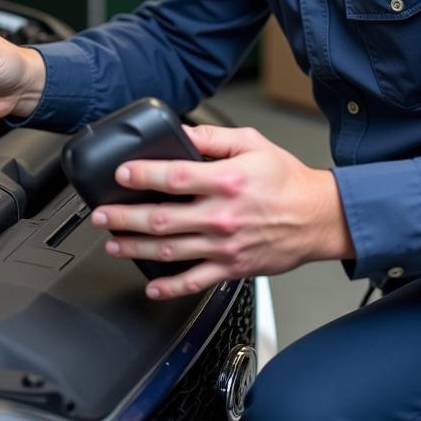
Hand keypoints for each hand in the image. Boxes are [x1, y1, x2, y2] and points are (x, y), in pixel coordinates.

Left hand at [91, 124, 353, 299]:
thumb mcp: (252, 144)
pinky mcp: (232, 267)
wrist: (320, 218)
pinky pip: (195, 281)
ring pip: (171, 251)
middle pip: (162, 219)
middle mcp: (223, 216)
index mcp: (227, 181)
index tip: (121, 173)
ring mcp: (226, 245)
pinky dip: (170, 287)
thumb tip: (182, 132)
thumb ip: (213, 138)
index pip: (174, 177)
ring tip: (112, 243)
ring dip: (135, 248)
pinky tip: (151, 286)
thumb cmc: (287, 180)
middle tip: (100, 215)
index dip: (143, 175)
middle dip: (124, 217)